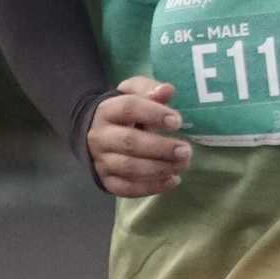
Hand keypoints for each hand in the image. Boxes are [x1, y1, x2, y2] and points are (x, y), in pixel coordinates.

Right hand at [87, 77, 192, 198]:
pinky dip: (150, 187)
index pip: (129, 109)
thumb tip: (167, 90)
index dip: (154, 114)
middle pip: (130, 143)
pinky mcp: (105, 180)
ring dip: (159, 169)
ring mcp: (101, 160)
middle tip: (186, 150)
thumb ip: (149, 89)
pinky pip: (126, 188)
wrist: (93, 133)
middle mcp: (100, 137)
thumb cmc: (122, 112)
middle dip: (161, 148)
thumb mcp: (132, 93)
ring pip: (129, 168)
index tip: (178, 121)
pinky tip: (172, 180)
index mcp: (107, 110)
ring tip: (182, 165)